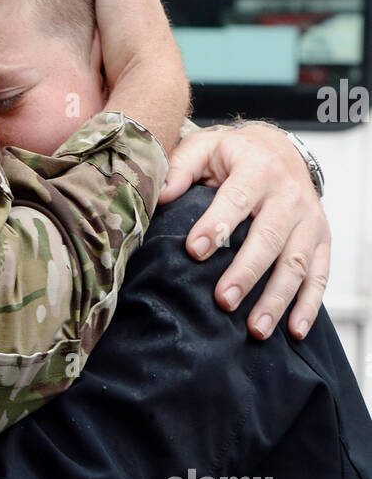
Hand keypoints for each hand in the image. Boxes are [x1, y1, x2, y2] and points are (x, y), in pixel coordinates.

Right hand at [72, 0, 189, 154]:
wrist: (145, 87)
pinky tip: (57, 53)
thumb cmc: (136, 31)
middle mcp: (132, 24)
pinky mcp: (109, 77)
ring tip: (44, 25)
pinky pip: (86, 57)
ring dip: (73, 29)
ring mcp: (121, 53)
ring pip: (92, 32)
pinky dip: (74, 52)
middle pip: (99, 4)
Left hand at [160, 123, 329, 339]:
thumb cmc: (233, 155)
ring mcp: (309, 220)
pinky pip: (319, 276)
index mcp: (257, 169)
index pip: (238, 198)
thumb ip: (180, 168)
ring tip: (254, 329)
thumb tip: (158, 195)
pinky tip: (293, 331)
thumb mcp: (204, 148)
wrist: (279, 150)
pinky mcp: (320, 241)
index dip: (217, 224)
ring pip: (295, 263)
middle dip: (247, 272)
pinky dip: (309, 306)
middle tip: (223, 300)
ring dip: (276, 298)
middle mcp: (289, 194)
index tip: (195, 250)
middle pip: (270, 237)